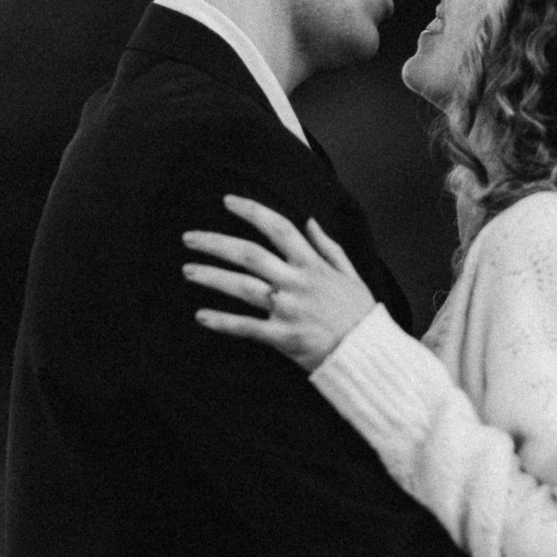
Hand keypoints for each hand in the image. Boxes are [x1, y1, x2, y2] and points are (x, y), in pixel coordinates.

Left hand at [183, 195, 380, 372]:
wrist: (369, 355)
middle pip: (250, 254)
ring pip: (242, 287)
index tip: (228, 201)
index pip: (279, 228)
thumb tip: (310, 221)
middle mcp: (298, 283)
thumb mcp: (351, 274)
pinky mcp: (283, 338)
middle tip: (190, 238)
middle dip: (216, 243)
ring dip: (211, 276)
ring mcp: (289, 310)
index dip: (252, 211)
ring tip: (188, 271)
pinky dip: (222, 322)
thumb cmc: (360, 315)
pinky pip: (246, 327)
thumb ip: (329, 247)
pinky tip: (201, 316)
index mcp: (314, 265)